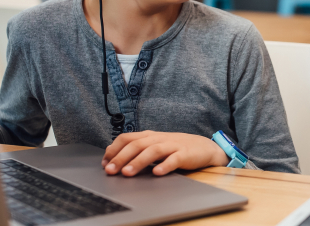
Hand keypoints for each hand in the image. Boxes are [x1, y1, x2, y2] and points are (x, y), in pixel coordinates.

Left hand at [101, 131, 229, 176]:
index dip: (114, 149)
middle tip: (110, 170)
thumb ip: (137, 148)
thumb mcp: (155, 145)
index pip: (127, 138)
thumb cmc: (177, 148)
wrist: (204, 148)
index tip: (104, 163)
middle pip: (137, 144)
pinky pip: (174, 159)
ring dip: (138, 162)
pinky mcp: (185, 154)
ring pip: (152, 151)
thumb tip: (112, 153)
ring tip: (127, 173)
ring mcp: (172, 146)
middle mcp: (159, 139)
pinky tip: (157, 173)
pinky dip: (165, 166)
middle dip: (121, 157)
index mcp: (150, 136)